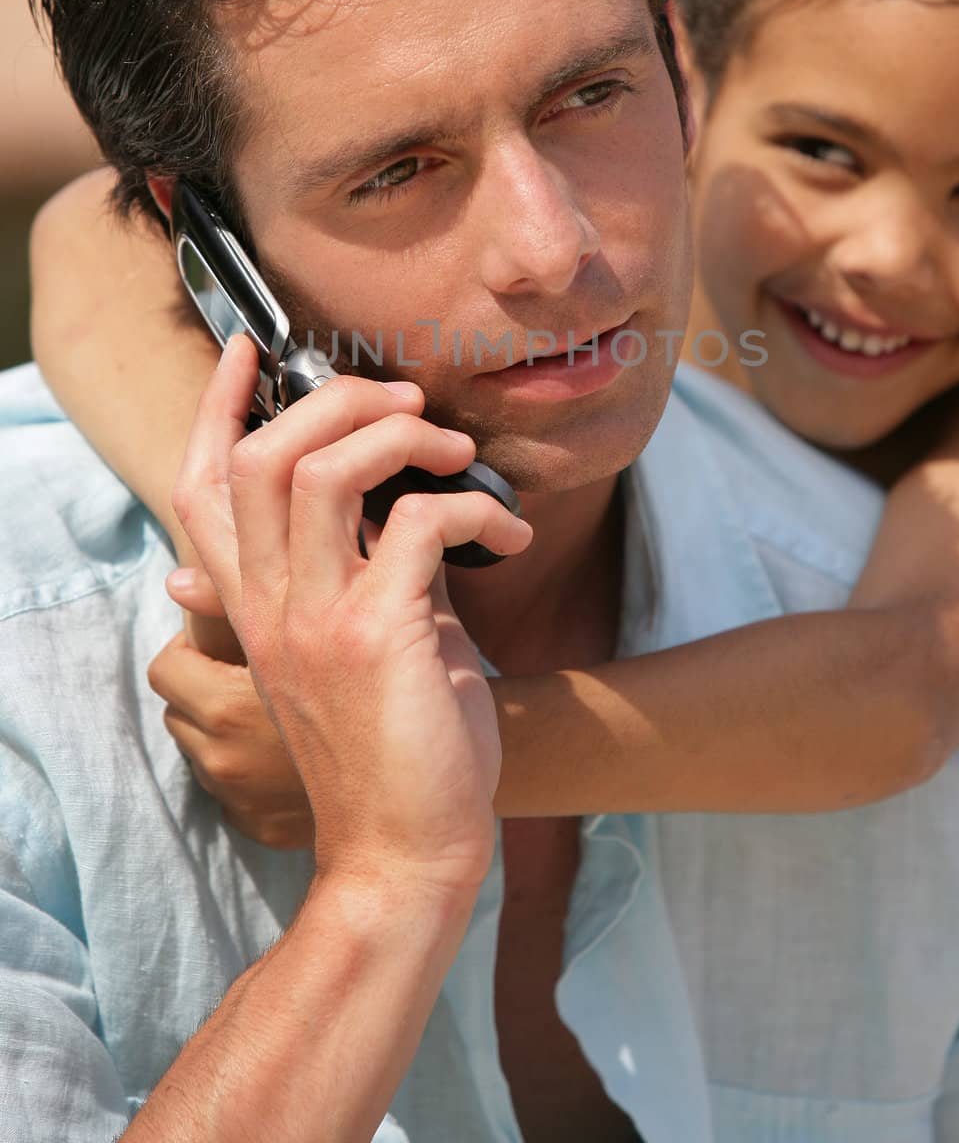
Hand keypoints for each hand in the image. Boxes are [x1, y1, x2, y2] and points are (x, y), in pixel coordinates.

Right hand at [171, 333, 531, 896]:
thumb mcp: (357, 643)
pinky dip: (476, 507)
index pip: (201, 484)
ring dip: (400, 435)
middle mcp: (269, 605)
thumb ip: (359, 568)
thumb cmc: (394, 747)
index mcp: (255, 604)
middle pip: (258, 454)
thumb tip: (396, 504)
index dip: (218, 407)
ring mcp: (315, 620)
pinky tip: (510, 531)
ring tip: (456, 450)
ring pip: (324, 470)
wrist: (407, 854)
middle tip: (404, 399)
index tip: (252, 351)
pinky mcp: (377, 636)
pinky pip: (423, 522)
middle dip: (333, 398)